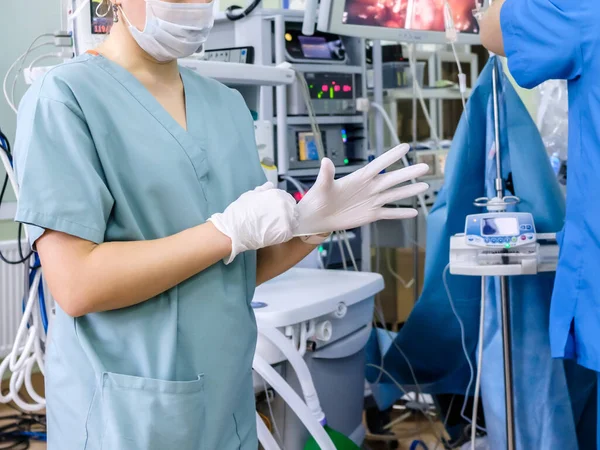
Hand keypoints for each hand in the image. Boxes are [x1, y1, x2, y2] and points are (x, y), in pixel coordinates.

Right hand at [208, 182, 298, 263]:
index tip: (276, 212)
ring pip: (293, 222)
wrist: (235, 230)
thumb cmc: (239, 213)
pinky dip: (283, 234)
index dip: (283, 206)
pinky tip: (274, 235)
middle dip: (286, 215)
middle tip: (275, 221)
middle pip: (293, 210)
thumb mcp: (250, 195)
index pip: (288, 199)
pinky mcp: (285, 231)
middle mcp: (284, 204)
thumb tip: (270, 186)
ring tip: (274, 229)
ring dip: (286, 225)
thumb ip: (263, 190)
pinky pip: (289, 233)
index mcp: (277, 194)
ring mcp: (286, 218)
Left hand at [293, 144, 428, 235]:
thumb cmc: (317, 198)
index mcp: (359, 178)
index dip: (391, 156)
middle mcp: (369, 188)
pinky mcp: (370, 215)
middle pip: (392, 179)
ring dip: (409, 191)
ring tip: (425, 186)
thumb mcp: (322, 186)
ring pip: (394, 195)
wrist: (316, 217)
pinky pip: (389, 213)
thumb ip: (326, 174)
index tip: (405, 147)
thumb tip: (325, 161)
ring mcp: (371, 201)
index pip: (378, 165)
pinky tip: (414, 212)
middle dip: (408, 173)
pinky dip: (400, 213)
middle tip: (425, 166)